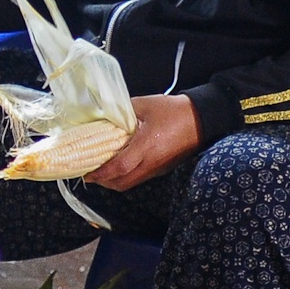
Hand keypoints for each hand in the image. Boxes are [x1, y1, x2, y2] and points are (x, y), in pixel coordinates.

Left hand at [85, 95, 201, 190]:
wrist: (202, 119)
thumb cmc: (174, 111)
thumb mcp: (145, 105)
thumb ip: (123, 112)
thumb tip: (106, 116)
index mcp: (146, 146)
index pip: (119, 168)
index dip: (101, 174)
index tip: (87, 174)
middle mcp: (151, 162)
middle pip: (122, 183)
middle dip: (104, 182)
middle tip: (91, 173)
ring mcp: (158, 168)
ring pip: (131, 183)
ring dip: (115, 181)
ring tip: (103, 170)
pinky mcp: (163, 169)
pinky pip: (140, 178)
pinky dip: (127, 176)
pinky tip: (121, 165)